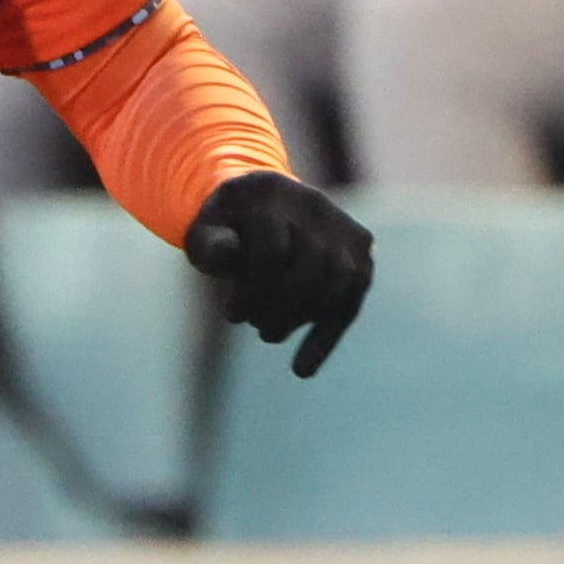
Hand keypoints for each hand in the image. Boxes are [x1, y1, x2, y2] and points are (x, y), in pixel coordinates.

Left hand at [184, 167, 376, 377]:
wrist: (259, 204)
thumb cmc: (225, 227)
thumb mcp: (202, 232)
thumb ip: (208, 245)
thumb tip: (228, 257)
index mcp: (272, 194)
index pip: (274, 251)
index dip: (252, 292)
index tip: (232, 314)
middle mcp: (315, 205)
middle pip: (311, 269)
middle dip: (280, 309)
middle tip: (255, 326)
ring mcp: (343, 227)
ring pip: (340, 283)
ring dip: (303, 320)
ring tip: (270, 333)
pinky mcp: (360, 251)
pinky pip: (352, 298)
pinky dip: (327, 336)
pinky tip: (302, 369)